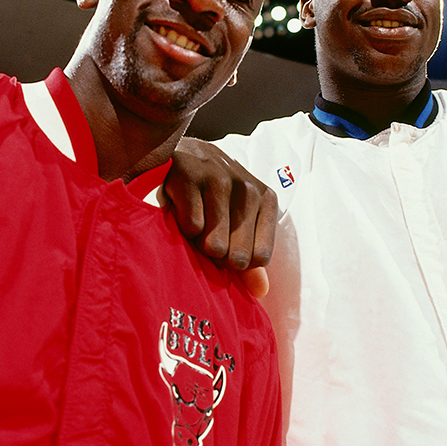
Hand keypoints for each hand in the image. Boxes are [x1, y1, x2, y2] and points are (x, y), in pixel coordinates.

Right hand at [165, 137, 276, 296]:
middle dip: (217, 254)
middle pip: (237, 257)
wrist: (181, 154)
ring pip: (214, 244)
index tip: (226, 246)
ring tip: (195, 223)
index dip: (237, 262)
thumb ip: (250, 257)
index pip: (259, 258)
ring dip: (198, 242)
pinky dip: (182, 226)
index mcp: (265, 199)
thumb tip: (260, 291)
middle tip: (207, 235)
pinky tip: (181, 209)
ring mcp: (219, 179)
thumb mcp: (238, 223)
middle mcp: (247, 188)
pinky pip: (191, 227)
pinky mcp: (189, 176)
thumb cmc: (212, 197)